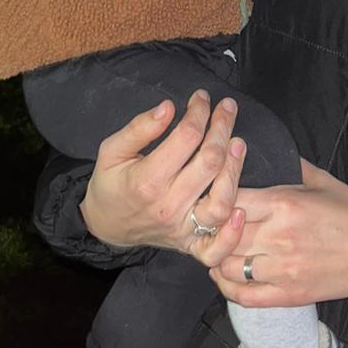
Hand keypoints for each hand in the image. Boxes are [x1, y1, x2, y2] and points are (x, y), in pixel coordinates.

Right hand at [81, 89, 247, 268]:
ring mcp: (181, 228)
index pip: (186, 138)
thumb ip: (139, 129)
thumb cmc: (110, 184)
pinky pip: (216, 248)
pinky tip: (241, 210)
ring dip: (235, 169)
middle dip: (222, 128)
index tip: (202, 98)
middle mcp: (168, 206)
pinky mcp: (190, 245)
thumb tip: (168, 107)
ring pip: (221, 201)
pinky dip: (232, 234)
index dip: (199, 112)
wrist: (105, 226)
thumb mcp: (111, 150)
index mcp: (147, 180)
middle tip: (227, 108)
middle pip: (209, 162)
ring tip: (238, 142)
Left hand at [211, 161, 347, 307]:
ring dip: (217, 257)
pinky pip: (243, 296)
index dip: (217, 198)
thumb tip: (263, 151)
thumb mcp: (322, 180)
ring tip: (218, 248)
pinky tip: (225, 275)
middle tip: (209, 224)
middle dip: (212, 228)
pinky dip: (227, 287)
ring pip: (226, 266)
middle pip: (222, 234)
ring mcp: (281, 270)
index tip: (214, 197)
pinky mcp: (287, 294)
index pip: (230, 199)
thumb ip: (289, 165)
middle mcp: (278, 237)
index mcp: (284, 204)